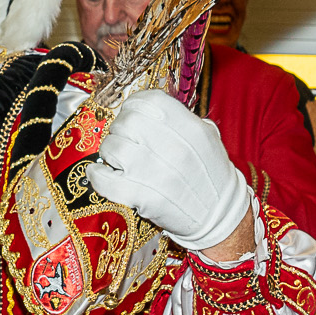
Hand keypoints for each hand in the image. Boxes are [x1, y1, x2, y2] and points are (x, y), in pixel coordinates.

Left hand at [89, 89, 252, 253]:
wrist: (218, 214)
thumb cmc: (210, 173)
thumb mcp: (206, 137)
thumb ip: (181, 118)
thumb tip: (147, 106)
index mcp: (188, 127)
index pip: (148, 100)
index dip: (134, 105)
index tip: (131, 113)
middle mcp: (170, 146)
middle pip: (126, 121)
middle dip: (120, 128)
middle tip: (125, 138)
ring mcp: (154, 171)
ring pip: (112, 147)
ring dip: (109, 151)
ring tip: (117, 158)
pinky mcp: (141, 196)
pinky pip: (105, 179)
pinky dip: (97, 175)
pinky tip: (100, 173)